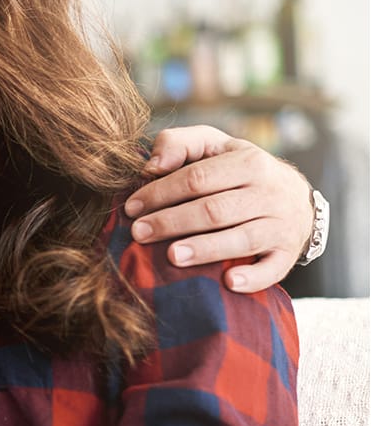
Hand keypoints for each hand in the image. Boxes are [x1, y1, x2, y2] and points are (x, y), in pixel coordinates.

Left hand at [125, 125, 312, 292]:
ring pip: (241, 239)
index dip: (160, 193)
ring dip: (205, 250)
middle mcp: (268, 193)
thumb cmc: (238, 170)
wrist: (295, 196)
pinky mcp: (288, 252)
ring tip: (171, 257)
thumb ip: (179, 144)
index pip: (196, 178)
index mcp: (248, 162)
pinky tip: (229, 282)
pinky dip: (253, 278)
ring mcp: (281, 225)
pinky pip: (274, 268)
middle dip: (172, 223)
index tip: (131, 207)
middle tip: (139, 233)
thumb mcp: (214, 146)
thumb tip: (152, 166)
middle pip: (214, 210)